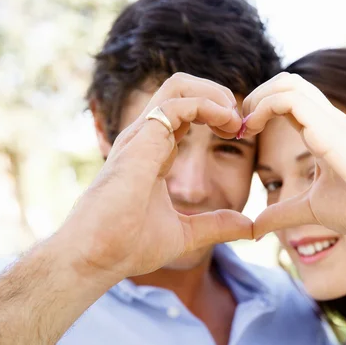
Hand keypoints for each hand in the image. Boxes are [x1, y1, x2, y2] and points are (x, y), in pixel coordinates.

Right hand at [61, 73, 252, 279]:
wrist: (97, 257)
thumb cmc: (128, 245)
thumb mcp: (185, 233)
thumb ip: (216, 225)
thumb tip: (248, 227)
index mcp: (154, 152)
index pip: (185, 114)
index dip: (216, 117)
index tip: (239, 136)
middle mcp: (146, 138)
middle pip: (182, 90)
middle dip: (217, 96)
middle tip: (240, 123)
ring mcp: (141, 136)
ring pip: (178, 86)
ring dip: (215, 95)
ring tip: (235, 119)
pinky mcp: (142, 141)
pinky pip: (178, 104)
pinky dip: (208, 106)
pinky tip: (227, 124)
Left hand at [242, 72, 345, 242]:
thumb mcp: (311, 210)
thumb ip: (282, 214)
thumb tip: (254, 228)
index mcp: (324, 132)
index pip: (287, 102)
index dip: (260, 110)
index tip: (242, 134)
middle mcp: (327, 119)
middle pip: (286, 82)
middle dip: (256, 96)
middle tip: (239, 126)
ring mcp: (330, 119)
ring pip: (287, 82)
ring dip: (257, 97)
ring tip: (244, 125)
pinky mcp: (330, 127)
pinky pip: (289, 99)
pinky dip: (263, 106)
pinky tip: (252, 129)